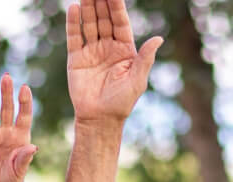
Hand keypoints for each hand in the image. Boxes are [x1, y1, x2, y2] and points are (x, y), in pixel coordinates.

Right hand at [0, 75, 36, 181]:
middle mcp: (7, 132)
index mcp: (21, 137)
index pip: (24, 115)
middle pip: (8, 109)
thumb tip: (33, 147)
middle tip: (7, 77)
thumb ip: (25, 159)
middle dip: (8, 93)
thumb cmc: (10, 181)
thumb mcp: (20, 172)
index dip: (25, 102)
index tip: (24, 88)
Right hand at [66, 0, 162, 124]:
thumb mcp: (137, 80)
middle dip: (100, 2)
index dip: (117, 7)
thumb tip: (159, 38)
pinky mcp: (76, 59)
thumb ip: (145, 58)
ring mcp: (91, 51)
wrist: (99, 119)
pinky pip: (74, 37)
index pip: (120, 22)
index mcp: (124, 50)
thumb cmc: (122, 103)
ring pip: (89, 24)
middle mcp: (108, 47)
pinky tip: (74, 8)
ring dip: (87, 8)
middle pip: (104, 19)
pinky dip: (73, 23)